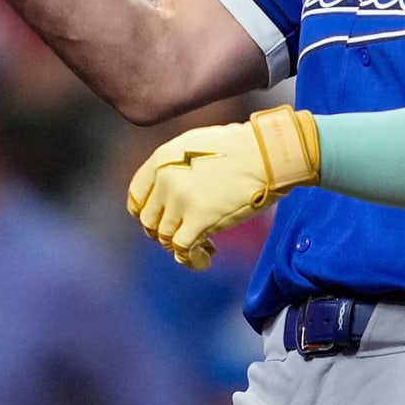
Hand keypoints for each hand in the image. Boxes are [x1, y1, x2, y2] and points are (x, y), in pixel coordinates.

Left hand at [127, 107, 321, 268]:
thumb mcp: (194, 145)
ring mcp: (181, 200)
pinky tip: (205, 257)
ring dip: (181, 248)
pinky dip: (191, 259)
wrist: (268, 152)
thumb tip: (166, 190)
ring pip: (165, 238)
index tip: (161, 221)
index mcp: (161, 160)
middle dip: (164, 233)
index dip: (146, 214)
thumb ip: (174, 166)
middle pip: (149, 221)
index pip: (136, 197)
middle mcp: (165, 180)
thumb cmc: (239, 148)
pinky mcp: (201, 218)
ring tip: (203, 246)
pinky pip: (184, 250)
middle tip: (184, 234)